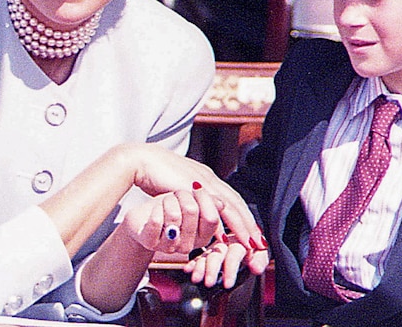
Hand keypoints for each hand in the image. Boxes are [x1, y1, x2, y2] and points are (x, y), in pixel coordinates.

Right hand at [118, 143, 264, 252]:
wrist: (142, 160)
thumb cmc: (155, 175)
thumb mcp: (179, 188)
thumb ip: (191, 198)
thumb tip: (196, 213)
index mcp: (207, 177)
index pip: (231, 197)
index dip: (242, 214)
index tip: (250, 230)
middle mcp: (209, 178)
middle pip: (237, 201)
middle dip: (249, 222)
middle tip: (259, 240)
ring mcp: (203, 181)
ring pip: (230, 205)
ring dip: (242, 225)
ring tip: (250, 242)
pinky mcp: (194, 187)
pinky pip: (213, 207)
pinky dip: (222, 223)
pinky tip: (224, 237)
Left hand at [121, 189, 220, 253]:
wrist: (139, 220)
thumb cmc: (167, 210)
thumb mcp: (189, 204)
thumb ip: (208, 205)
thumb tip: (223, 204)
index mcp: (200, 236)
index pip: (212, 219)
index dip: (205, 200)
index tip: (196, 186)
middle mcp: (187, 245)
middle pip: (193, 212)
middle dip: (183, 196)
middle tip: (178, 193)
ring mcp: (168, 245)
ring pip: (174, 216)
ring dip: (167, 201)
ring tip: (165, 201)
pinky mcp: (149, 241)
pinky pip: (156, 222)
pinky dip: (155, 210)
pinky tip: (155, 210)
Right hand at [183, 234, 270, 288]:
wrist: (248, 242)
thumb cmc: (254, 250)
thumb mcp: (260, 255)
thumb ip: (260, 261)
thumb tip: (255, 267)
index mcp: (240, 240)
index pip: (234, 253)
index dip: (230, 269)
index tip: (228, 284)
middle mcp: (226, 242)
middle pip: (217, 254)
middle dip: (212, 269)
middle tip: (209, 283)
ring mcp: (215, 246)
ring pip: (206, 255)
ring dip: (200, 267)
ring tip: (196, 279)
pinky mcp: (207, 251)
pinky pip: (199, 256)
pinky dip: (193, 263)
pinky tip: (188, 269)